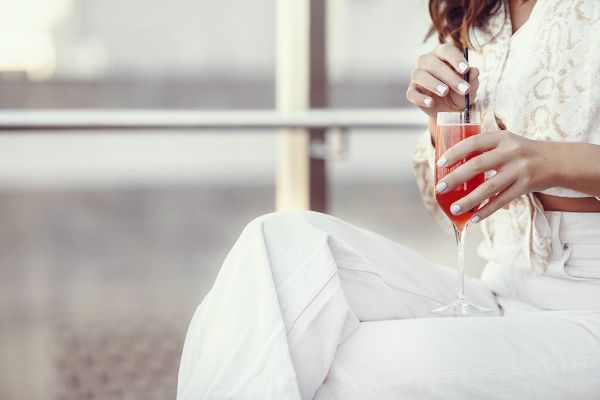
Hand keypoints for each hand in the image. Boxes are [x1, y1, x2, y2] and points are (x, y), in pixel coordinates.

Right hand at [406, 43, 478, 118]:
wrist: (451, 110)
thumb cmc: (459, 91)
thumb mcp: (470, 86)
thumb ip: (472, 78)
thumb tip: (473, 71)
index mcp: (442, 55)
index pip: (445, 50)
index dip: (455, 58)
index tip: (465, 70)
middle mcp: (427, 62)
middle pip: (432, 62)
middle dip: (449, 76)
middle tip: (463, 89)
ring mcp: (417, 77)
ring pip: (418, 74)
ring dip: (432, 83)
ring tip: (445, 92)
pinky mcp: (412, 92)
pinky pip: (411, 93)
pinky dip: (420, 98)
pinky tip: (431, 102)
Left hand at [434, 131, 555, 222]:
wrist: (556, 161)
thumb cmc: (522, 152)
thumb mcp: (506, 143)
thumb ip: (485, 150)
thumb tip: (453, 165)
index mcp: (502, 138)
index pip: (473, 142)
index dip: (455, 152)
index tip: (440, 164)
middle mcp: (510, 152)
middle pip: (478, 166)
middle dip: (456, 178)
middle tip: (440, 188)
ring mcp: (519, 170)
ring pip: (489, 188)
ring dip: (469, 200)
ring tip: (454, 209)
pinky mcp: (525, 186)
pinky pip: (502, 201)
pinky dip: (486, 211)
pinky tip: (474, 218)